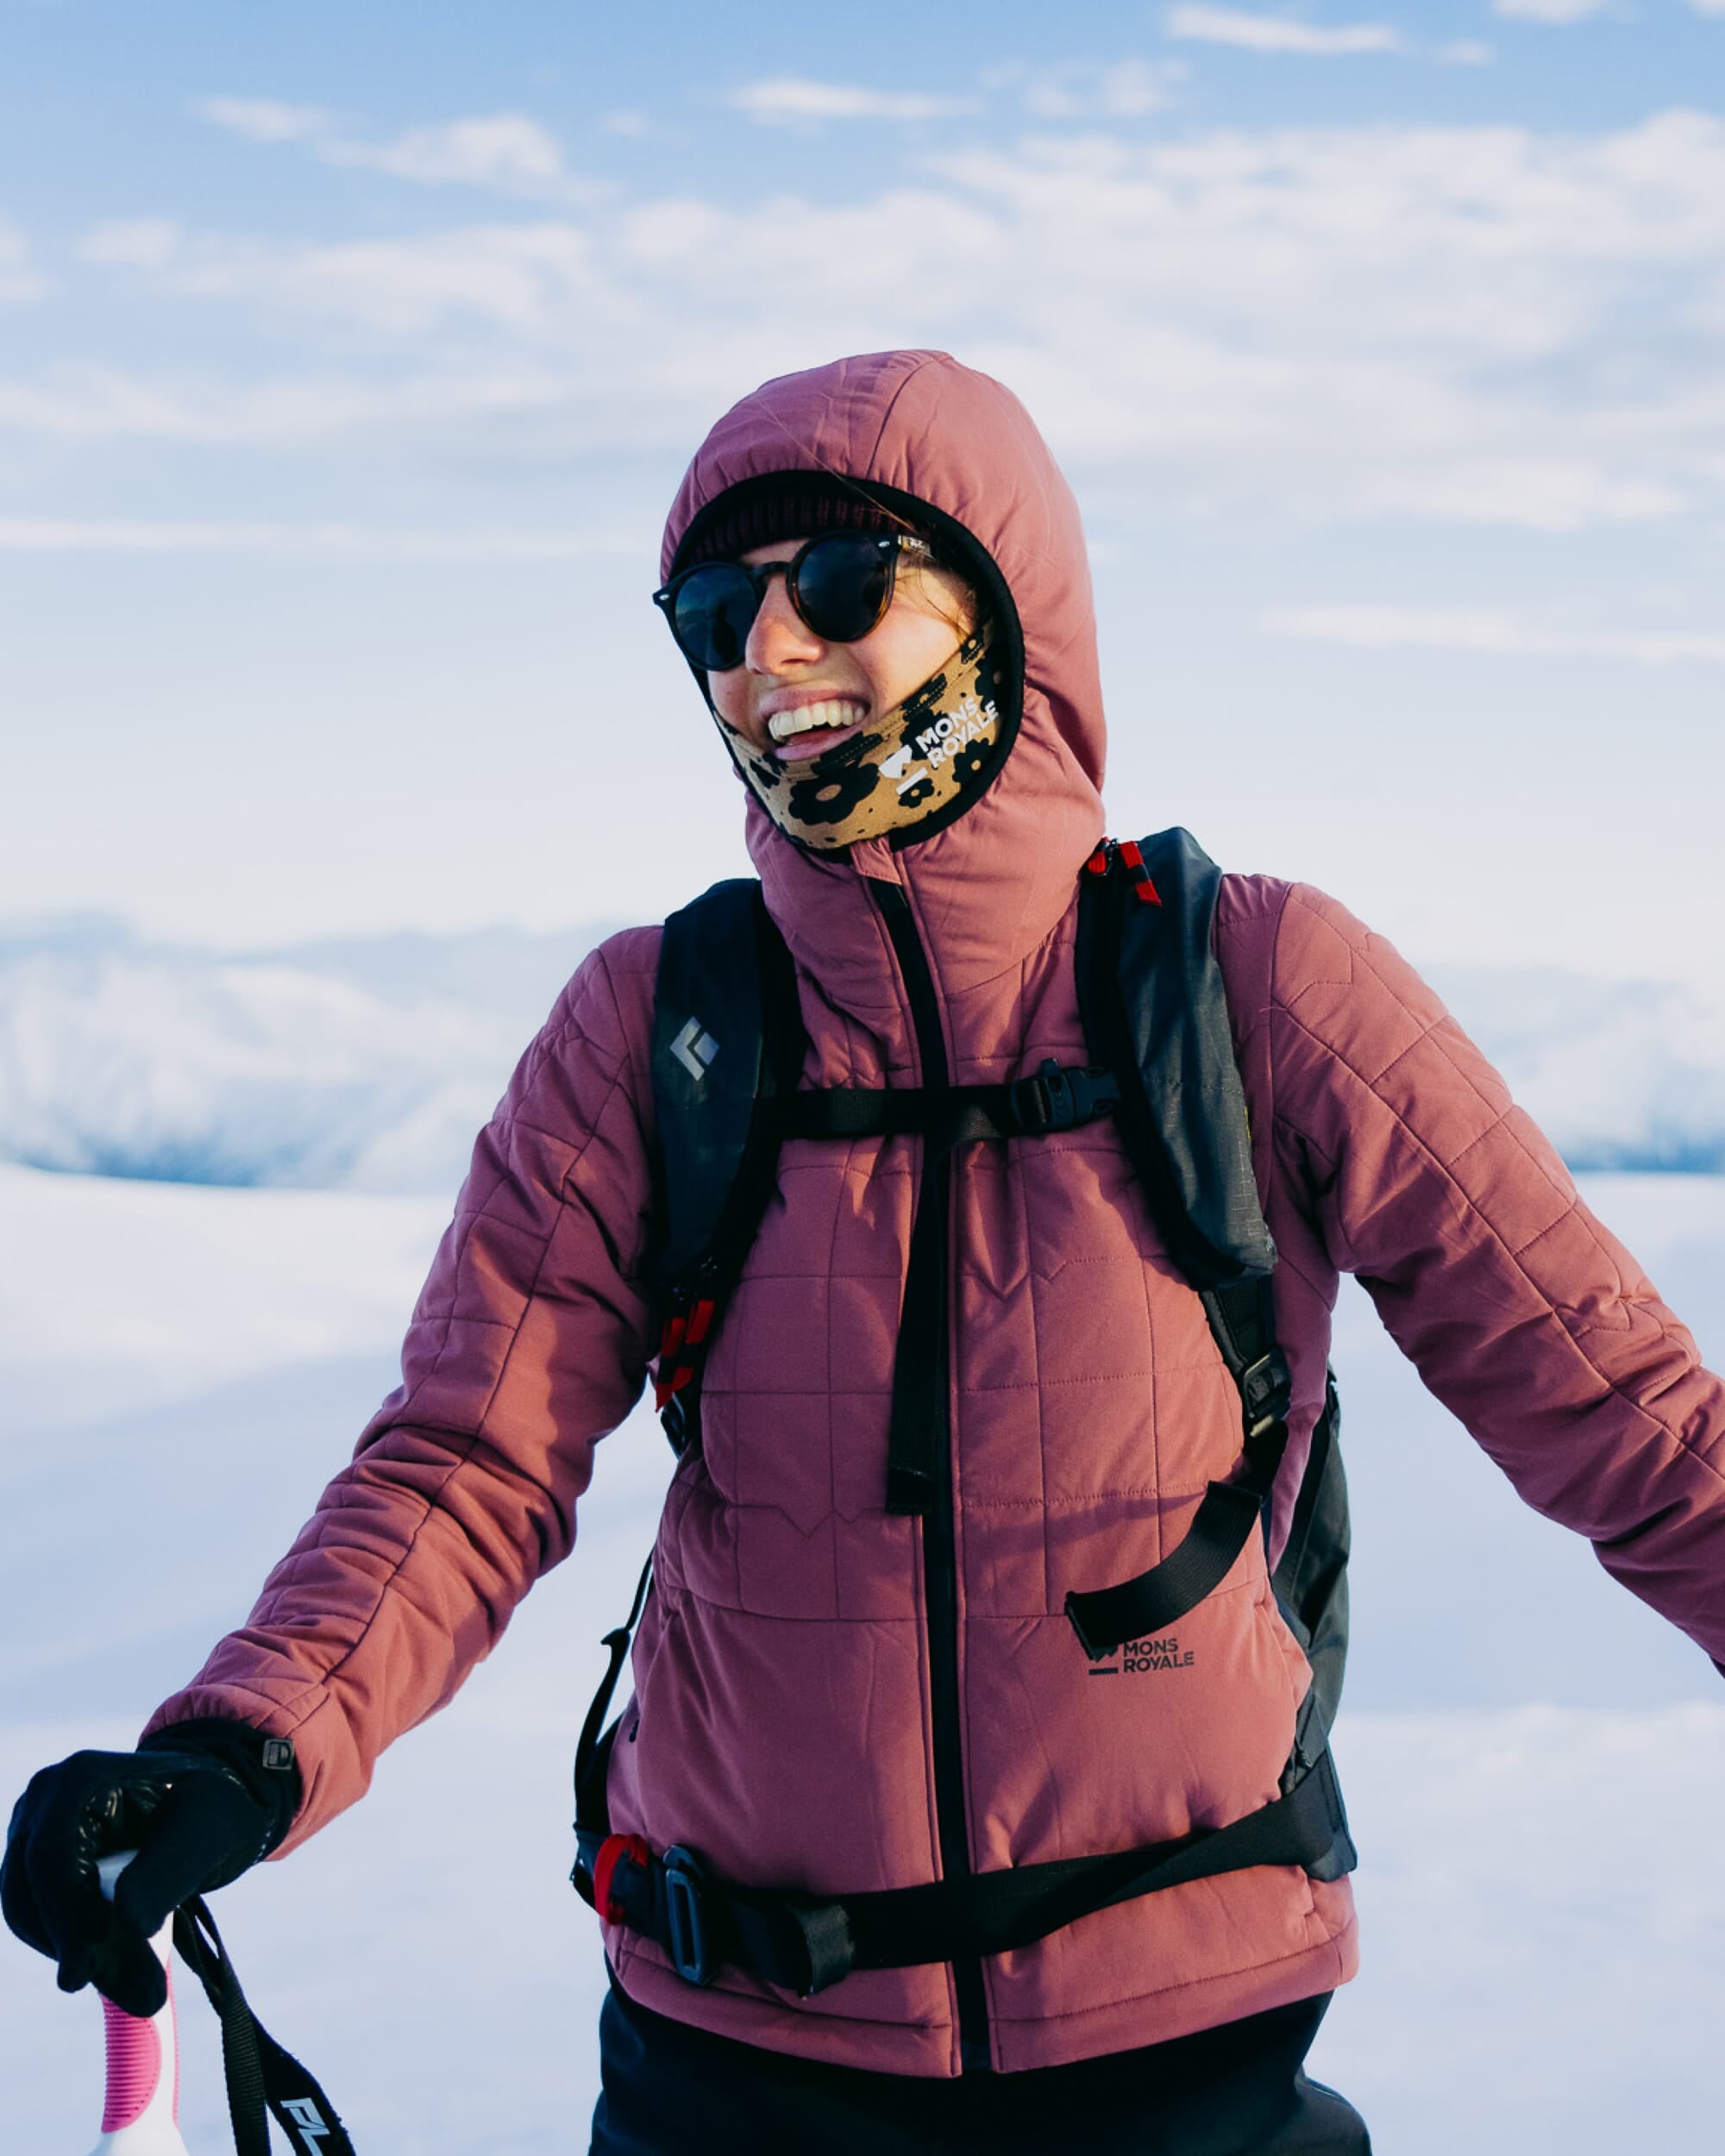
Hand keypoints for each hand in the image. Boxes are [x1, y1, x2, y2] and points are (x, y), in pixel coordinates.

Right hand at [2, 1722, 297, 2015]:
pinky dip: (76, 1948)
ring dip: (81, 1955)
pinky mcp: (33, 1864)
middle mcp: (46, 1798)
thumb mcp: (208, 1832)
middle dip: (82, 1948)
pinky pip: (40, 1919)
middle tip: (144, 1997)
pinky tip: (121, 1964)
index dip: (66, 1919)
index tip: (84, 1976)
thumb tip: (129, 1923)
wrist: (203, 1802)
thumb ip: (169, 1873)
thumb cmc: (210, 1808)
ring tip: (142, 1985)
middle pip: (35, 1890)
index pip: (52, 1858)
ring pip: (31, 1914)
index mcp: (83, 1777)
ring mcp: (32, 1829)